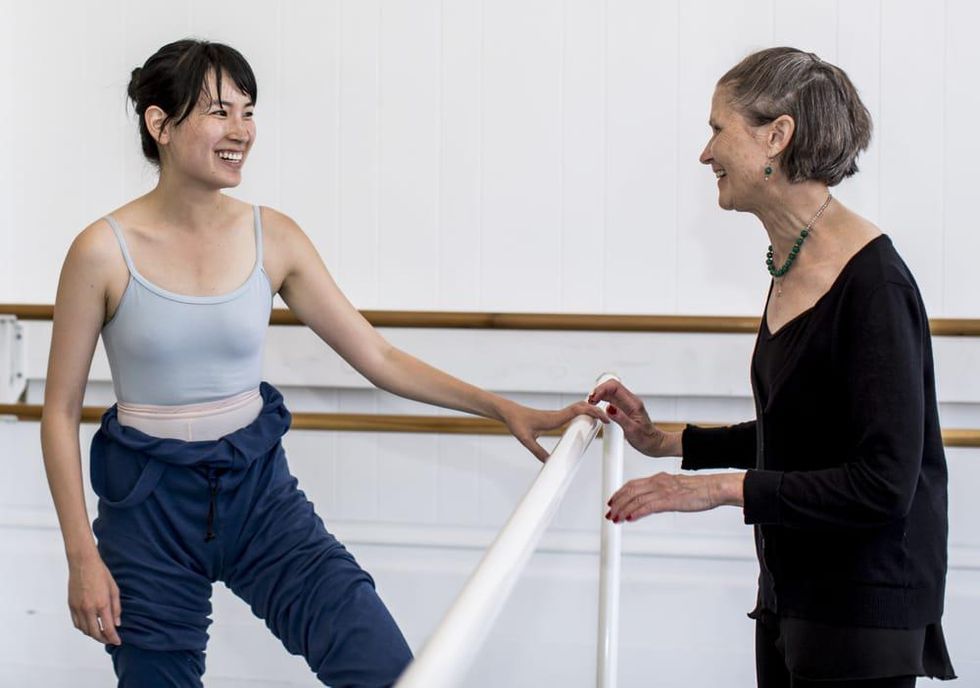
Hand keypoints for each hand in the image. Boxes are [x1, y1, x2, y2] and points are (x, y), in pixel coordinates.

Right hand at [68, 549, 121, 645]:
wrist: (83, 564)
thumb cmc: (101, 574)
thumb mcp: (114, 590)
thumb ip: (116, 608)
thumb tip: (117, 623)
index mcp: (102, 604)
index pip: (108, 628)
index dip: (113, 638)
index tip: (117, 641)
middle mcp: (88, 609)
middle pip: (95, 633)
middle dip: (103, 639)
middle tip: (110, 640)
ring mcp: (78, 608)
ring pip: (84, 630)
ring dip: (93, 635)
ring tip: (101, 634)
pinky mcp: (71, 606)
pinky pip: (76, 623)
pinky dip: (83, 628)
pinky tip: (90, 626)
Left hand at [502, 400, 608, 461]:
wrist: (509, 412)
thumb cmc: (517, 422)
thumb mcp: (526, 440)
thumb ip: (538, 452)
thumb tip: (548, 463)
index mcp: (554, 418)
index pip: (578, 410)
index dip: (593, 412)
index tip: (604, 418)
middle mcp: (557, 415)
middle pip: (582, 407)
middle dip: (597, 411)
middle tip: (608, 420)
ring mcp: (557, 415)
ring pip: (578, 408)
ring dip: (591, 411)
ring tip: (602, 420)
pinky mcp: (554, 417)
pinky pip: (572, 413)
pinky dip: (583, 413)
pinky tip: (586, 421)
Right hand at [588, 379, 678, 456]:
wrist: (654, 443)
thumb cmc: (646, 439)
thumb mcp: (633, 431)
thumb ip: (621, 419)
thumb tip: (609, 409)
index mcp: (633, 404)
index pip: (615, 387)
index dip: (602, 389)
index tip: (594, 398)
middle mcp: (630, 401)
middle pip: (611, 386)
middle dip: (598, 390)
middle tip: (590, 401)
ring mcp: (627, 404)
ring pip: (610, 391)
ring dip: (599, 394)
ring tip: (592, 404)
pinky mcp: (624, 408)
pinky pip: (611, 399)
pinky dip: (602, 400)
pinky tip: (598, 407)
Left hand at [605, 472, 744, 522]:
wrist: (712, 488)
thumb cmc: (697, 490)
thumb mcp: (674, 488)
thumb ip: (660, 493)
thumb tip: (649, 503)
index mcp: (658, 478)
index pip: (632, 484)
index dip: (619, 493)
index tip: (612, 501)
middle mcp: (657, 482)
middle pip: (630, 491)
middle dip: (617, 503)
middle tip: (610, 513)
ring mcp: (663, 491)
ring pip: (636, 499)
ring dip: (623, 510)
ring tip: (616, 519)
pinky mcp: (670, 500)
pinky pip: (649, 506)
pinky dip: (637, 512)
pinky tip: (630, 518)